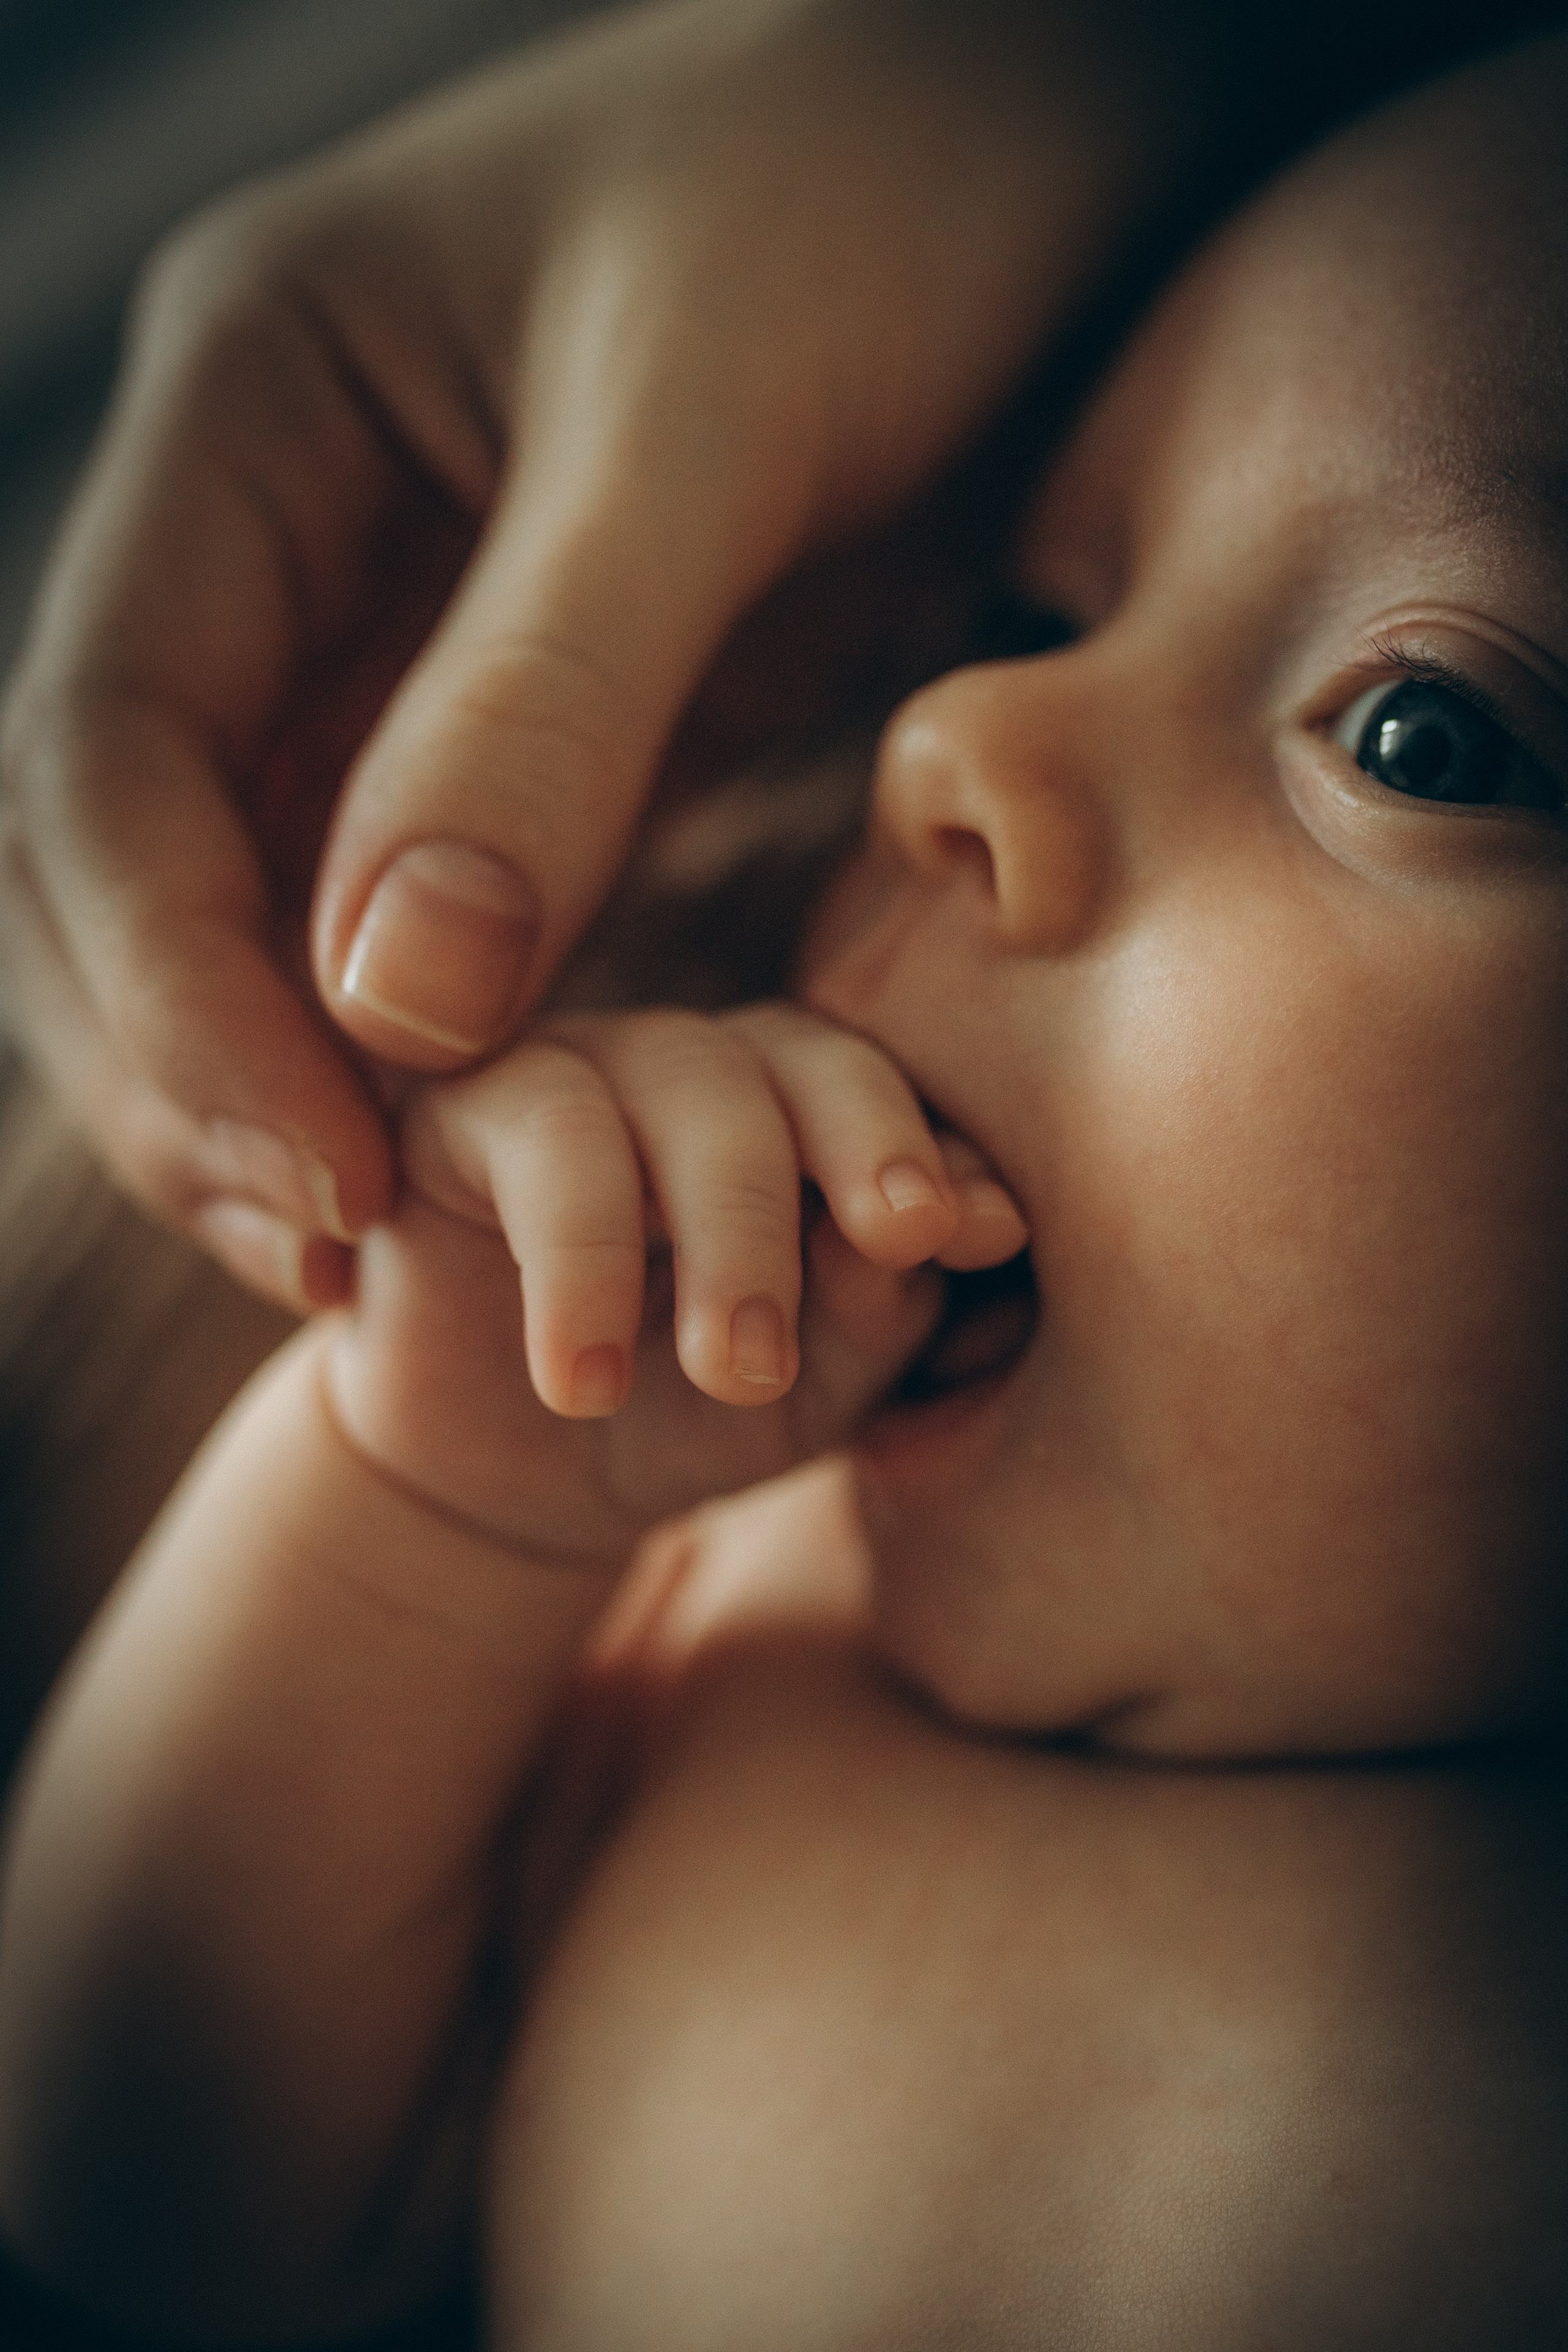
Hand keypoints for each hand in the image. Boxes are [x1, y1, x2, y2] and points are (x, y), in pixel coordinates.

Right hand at [0, 0, 1203, 1311]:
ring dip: (281, 1081)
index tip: (320, 1178)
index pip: (107, 746)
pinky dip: (415, 1041)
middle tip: (316, 1260)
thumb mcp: (706, 433)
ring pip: (244, 896)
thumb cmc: (886, 202)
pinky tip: (464, 1154)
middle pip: (124, 848)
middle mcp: (271, 524)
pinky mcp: (504, 707)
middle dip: (188, 1064)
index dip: (175, 989)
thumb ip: (548, 703)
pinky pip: (403, 900)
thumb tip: (387, 1007)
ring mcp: (376, 620)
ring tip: (365, 1255)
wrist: (1035, 153)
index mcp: (246, 402)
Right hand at [327, 1000, 1027, 1559]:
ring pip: (686, 1085)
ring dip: (729, 1229)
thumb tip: (965, 1223)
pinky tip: (585, 1383)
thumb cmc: (688, 1418)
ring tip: (739, 1375)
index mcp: (816, 1111)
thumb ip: (881, 1306)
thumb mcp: (812, 1388)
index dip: (940, 1151)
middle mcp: (711, 1066)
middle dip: (854, 1155)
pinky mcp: (471, 1105)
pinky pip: (543, 1133)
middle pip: (804, 1060)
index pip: (896, 1093)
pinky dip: (578, 1261)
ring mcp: (591, 1066)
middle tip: (893, 1253)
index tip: (988, 1233)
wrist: (511, 1485)